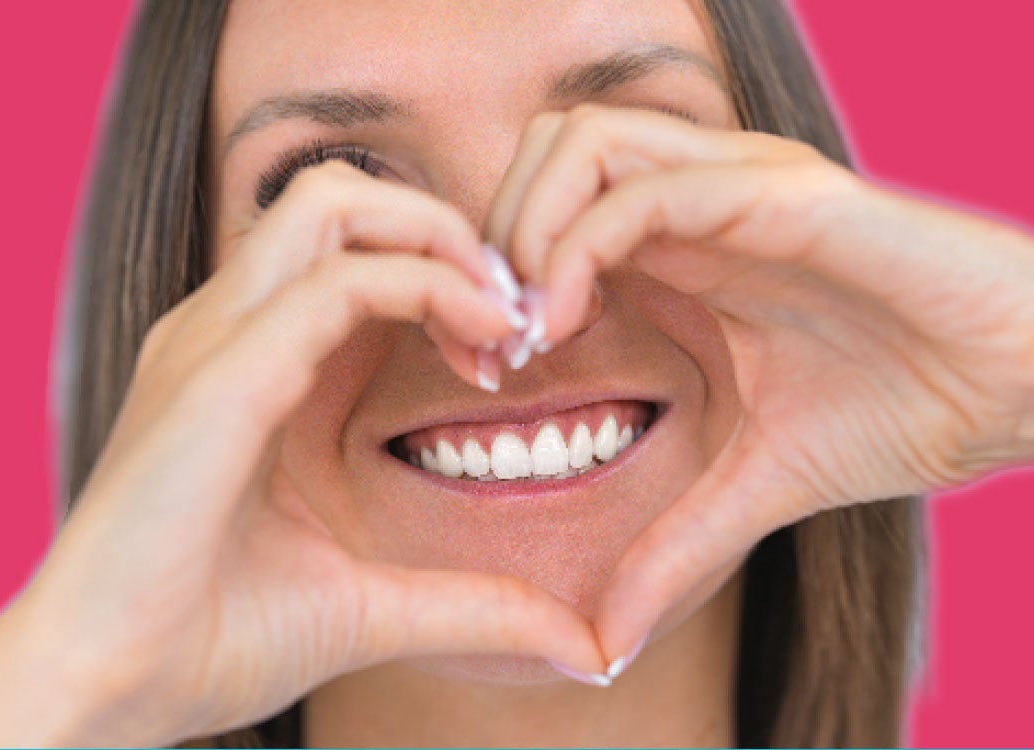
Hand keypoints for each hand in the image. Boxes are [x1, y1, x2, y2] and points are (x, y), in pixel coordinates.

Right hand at [0, 161, 604, 746]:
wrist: (106, 691)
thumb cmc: (212, 638)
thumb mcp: (370, 603)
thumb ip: (471, 602)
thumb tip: (577, 644)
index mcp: (252, 361)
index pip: (352, 252)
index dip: (444, 274)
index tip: (506, 349)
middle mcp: (228, 330)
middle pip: (342, 198)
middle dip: (444, 231)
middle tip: (512, 313)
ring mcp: (214, 342)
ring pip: (334, 205)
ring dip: (437, 242)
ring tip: (499, 321)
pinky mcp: (217, 377)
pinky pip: (333, 285)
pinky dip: (422, 288)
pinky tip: (478, 344)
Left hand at [483, 102, 1033, 663]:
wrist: (1022, 390)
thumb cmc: (902, 411)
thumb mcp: (754, 483)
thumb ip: (673, 545)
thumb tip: (604, 645)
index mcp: (684, 246)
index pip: (548, 202)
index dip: (494, 272)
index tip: (483, 364)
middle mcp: (699, 197)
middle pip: (544, 148)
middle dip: (491, 231)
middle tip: (489, 335)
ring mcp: (737, 184)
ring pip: (579, 141)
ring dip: (526, 228)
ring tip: (528, 329)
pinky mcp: (781, 196)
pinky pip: (647, 191)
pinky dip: (579, 246)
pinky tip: (565, 323)